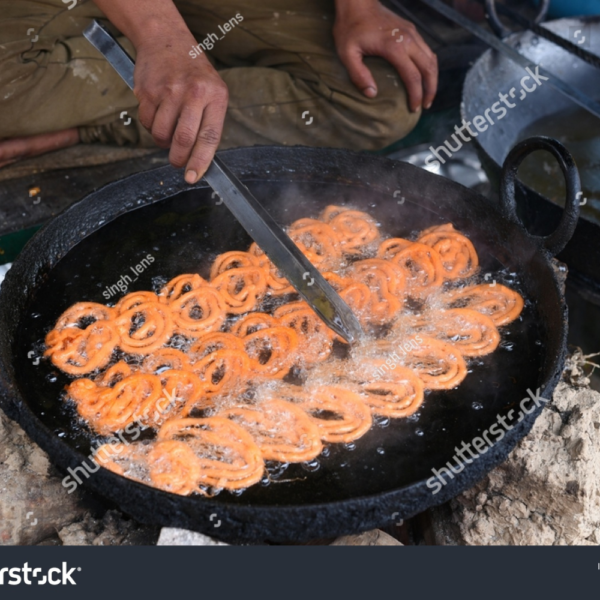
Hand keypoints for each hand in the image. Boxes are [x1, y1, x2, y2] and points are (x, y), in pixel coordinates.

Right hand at [133, 33, 228, 182]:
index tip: (193, 177)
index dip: (200, 161)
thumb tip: (200, 158)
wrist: (165, 38)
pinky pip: (147, 122)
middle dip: (178, 159)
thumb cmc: (193, 72)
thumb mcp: (213, 91)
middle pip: (184, 140)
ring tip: (168, 132)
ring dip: (163, 142)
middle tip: (177, 163)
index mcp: (215, 96)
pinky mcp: (148, 90)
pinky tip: (158, 115)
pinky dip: (151, 127)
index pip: (209, 137)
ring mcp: (169, 91)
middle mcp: (194, 93)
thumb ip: (209, 121)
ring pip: (162, 134)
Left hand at [333, 0, 437, 111]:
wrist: (357, 3)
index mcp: (394, 47)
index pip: (412, 76)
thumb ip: (358, 75)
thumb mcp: (347, 54)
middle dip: (430, 89)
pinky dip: (429, 66)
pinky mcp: (411, 30)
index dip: (415, 95)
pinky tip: (424, 76)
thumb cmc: (349, 28)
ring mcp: (412, 33)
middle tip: (425, 105)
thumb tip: (372, 94)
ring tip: (427, 94)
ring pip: (431, 58)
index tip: (413, 108)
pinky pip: (427, 50)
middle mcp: (408, 39)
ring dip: (433, 78)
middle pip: (428, 68)